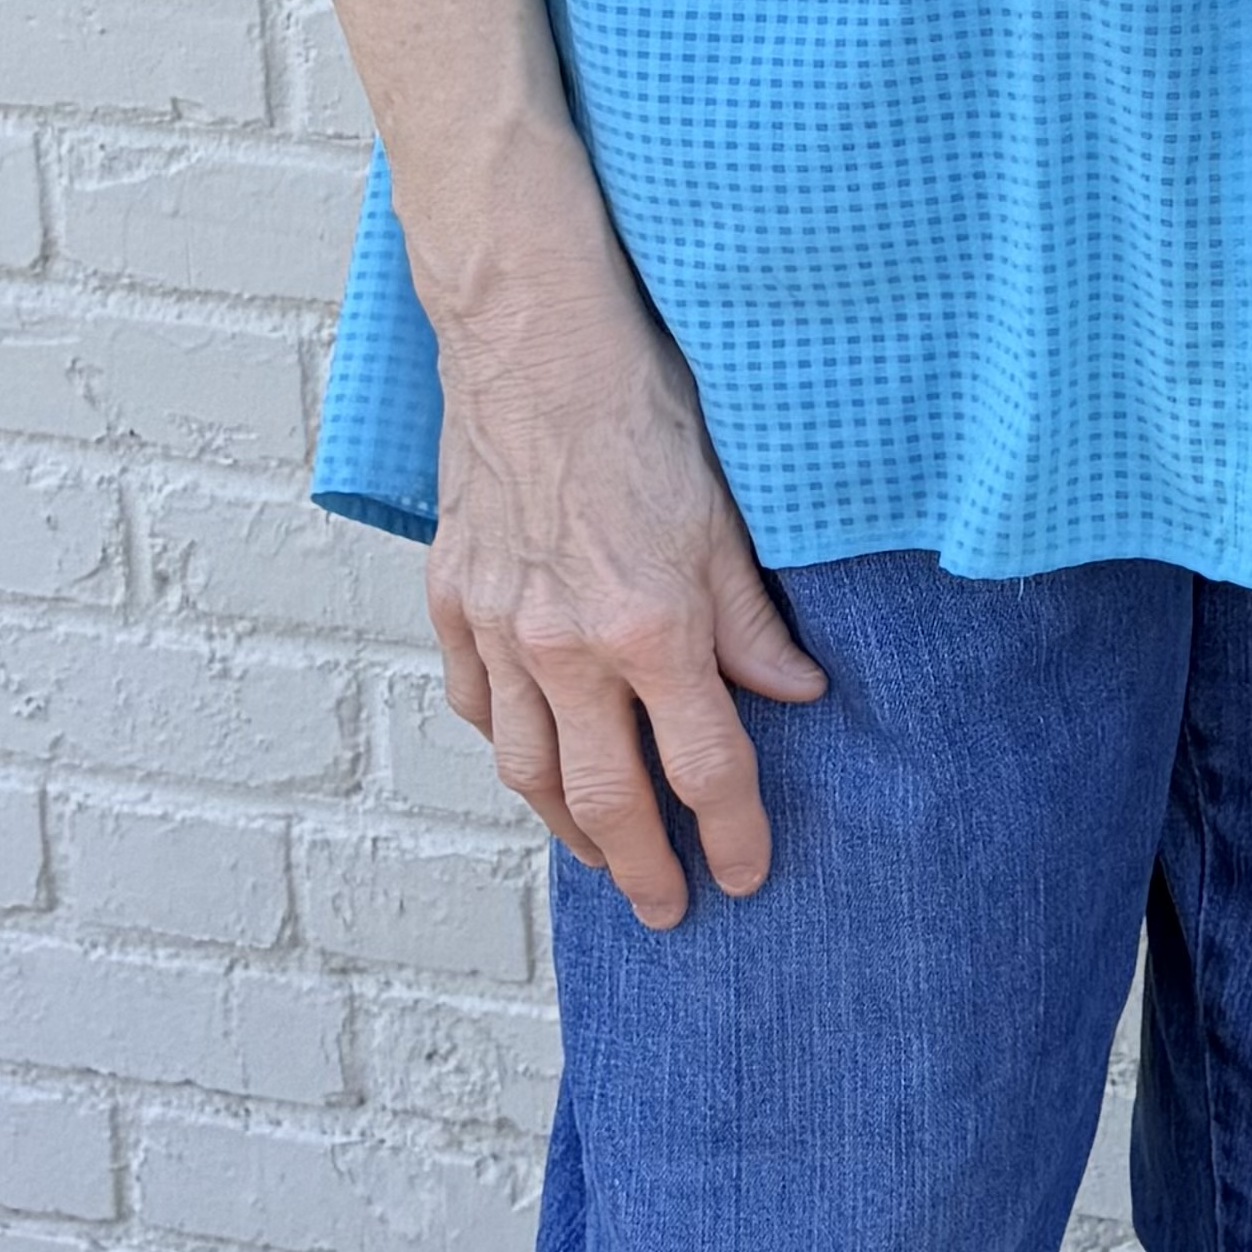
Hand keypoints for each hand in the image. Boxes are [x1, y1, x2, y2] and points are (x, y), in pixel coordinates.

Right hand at [423, 206, 824, 925]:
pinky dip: (509, 747)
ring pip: (528, 769)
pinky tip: (534, 763)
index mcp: (651, 627)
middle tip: (667, 911)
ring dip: (568, 828)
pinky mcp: (453, 600)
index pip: (705, 767)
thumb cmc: (646, 411)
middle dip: (643, 867)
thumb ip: (755, 621)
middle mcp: (567, 647)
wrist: (536, 341)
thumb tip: (798, 696)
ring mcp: (498, 628)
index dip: (731, 833)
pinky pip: (477, 705)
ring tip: (604, 857)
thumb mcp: (730, 516)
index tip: (746, 877)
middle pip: (606, 798)